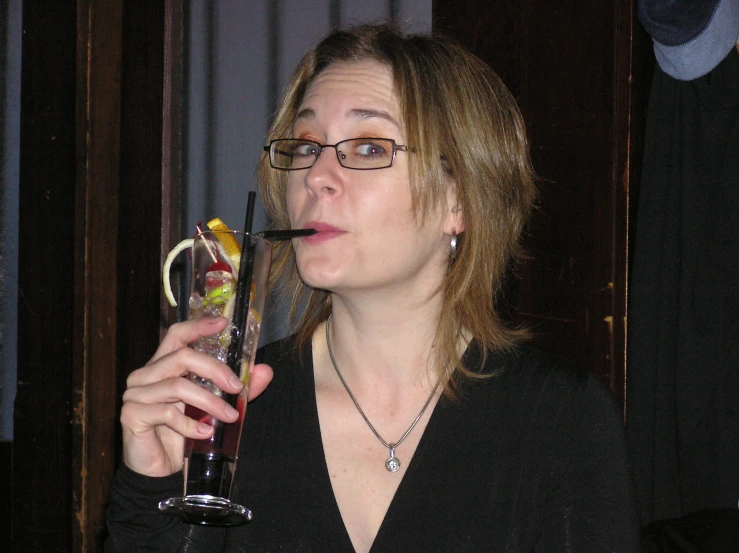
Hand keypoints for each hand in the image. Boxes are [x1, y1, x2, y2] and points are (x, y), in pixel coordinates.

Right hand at [120, 316, 272, 476]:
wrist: (160, 472)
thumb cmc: (184, 434)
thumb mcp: (214, 407)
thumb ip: (235, 388)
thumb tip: (265, 371)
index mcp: (163, 366)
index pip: (177, 335)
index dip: (198, 326)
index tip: (222, 322)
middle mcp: (145, 375)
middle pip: (181, 356)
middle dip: (215, 369)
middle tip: (237, 387)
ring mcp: (135, 394)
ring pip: (177, 386)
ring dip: (210, 402)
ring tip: (230, 417)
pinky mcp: (131, 416)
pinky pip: (166, 413)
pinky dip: (190, 424)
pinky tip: (205, 433)